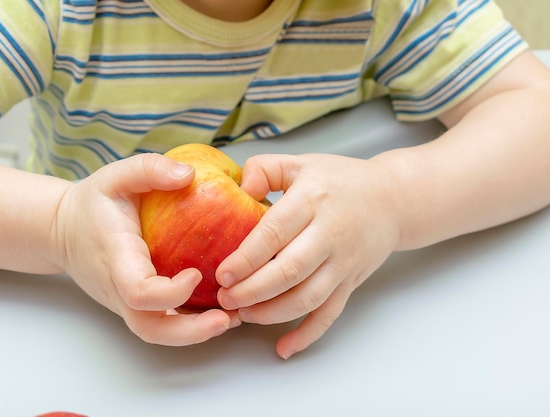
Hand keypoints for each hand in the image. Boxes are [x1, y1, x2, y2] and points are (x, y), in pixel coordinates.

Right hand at [52, 154, 236, 345]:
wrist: (62, 231)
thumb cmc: (92, 204)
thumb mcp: (116, 175)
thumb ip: (149, 169)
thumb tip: (189, 175)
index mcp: (115, 257)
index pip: (138, 291)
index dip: (170, 292)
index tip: (196, 273)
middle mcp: (118, 288)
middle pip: (150, 328)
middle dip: (190, 332)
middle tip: (227, 319)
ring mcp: (124, 303)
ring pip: (156, 333)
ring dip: (195, 333)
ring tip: (232, 319)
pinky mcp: (133, 306)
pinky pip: (161, 324)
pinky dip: (189, 324)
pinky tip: (218, 311)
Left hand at [216, 154, 400, 357]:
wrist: (392, 200)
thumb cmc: (340, 181)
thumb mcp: (301, 162)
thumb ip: (264, 169)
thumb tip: (238, 189)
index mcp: (313, 199)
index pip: (275, 233)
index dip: (246, 258)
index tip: (222, 274)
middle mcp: (331, 233)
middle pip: (290, 271)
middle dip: (252, 291)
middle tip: (225, 299)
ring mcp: (343, 262)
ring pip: (307, 298)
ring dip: (271, 313)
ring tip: (243, 314)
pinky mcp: (350, 282)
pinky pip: (329, 315)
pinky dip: (307, 335)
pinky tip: (283, 347)